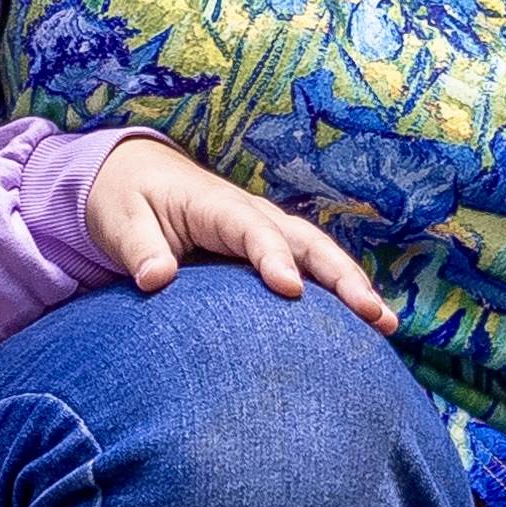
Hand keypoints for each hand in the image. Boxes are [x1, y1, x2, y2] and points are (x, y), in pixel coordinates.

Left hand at [80, 133, 399, 323]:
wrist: (132, 179)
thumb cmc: (125, 200)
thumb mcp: (120, 220)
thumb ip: (139, 248)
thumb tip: (154, 277)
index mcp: (216, 205)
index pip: (254, 230)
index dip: (274, 258)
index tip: (291, 291)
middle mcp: (251, 215)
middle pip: (305, 242)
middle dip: (340, 277)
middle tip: (370, 313)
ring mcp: (265, 232)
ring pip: (318, 256)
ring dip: (353, 288)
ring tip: (385, 324)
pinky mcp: (269, 252)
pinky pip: (310, 271)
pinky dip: (339, 295)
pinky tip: (366, 327)